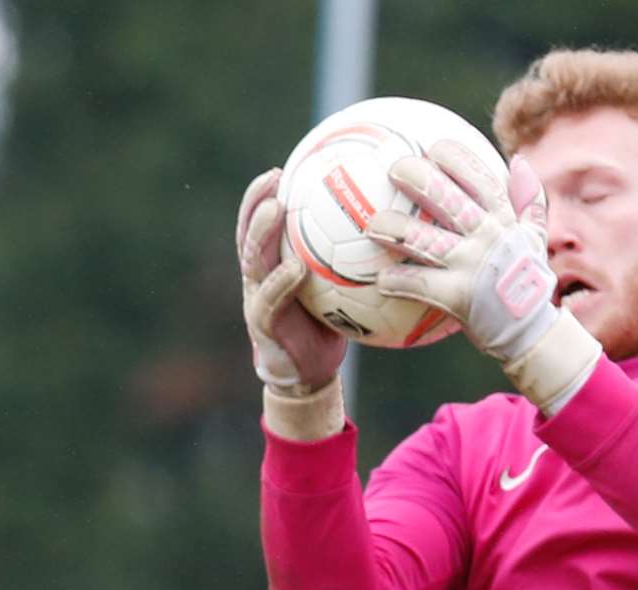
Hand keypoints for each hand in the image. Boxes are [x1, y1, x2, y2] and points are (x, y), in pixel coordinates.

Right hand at [237, 168, 347, 395]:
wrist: (308, 373)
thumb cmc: (327, 325)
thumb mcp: (337, 287)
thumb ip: (348, 258)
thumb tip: (389, 224)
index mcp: (271, 264)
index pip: (261, 223)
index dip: (264, 195)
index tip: (281, 169)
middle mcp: (258, 277)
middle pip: (248, 233)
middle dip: (256, 203)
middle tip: (274, 178)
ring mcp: (255, 300)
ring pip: (252, 260)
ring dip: (261, 232)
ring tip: (277, 211)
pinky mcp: (262, 325)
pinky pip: (269, 299)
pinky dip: (280, 282)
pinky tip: (295, 268)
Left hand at [367, 141, 600, 410]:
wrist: (531, 332)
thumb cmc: (527, 281)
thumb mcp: (535, 238)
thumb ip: (528, 201)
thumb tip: (519, 160)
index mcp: (503, 220)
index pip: (481, 178)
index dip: (457, 159)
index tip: (434, 146)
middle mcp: (488, 237)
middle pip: (449, 200)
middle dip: (419, 180)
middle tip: (393, 169)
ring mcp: (473, 265)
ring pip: (427, 240)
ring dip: (396, 230)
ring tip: (371, 224)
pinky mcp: (459, 296)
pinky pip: (420, 285)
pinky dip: (398, 281)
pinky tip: (379, 278)